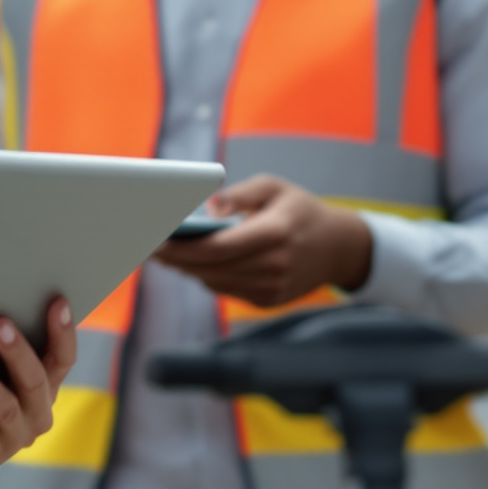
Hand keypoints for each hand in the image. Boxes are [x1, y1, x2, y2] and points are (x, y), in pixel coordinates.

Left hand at [152, 176, 372, 307]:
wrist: (338, 248)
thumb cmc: (300, 210)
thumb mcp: (275, 187)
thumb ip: (240, 194)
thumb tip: (208, 208)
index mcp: (276, 233)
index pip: (220, 246)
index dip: (184, 247)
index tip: (157, 241)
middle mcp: (275, 266)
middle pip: (212, 268)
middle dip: (177, 259)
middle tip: (148, 248)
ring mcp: (272, 288)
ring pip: (215, 282)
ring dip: (188, 269)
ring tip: (163, 254)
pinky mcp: (267, 301)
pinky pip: (227, 290)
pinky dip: (207, 276)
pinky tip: (190, 264)